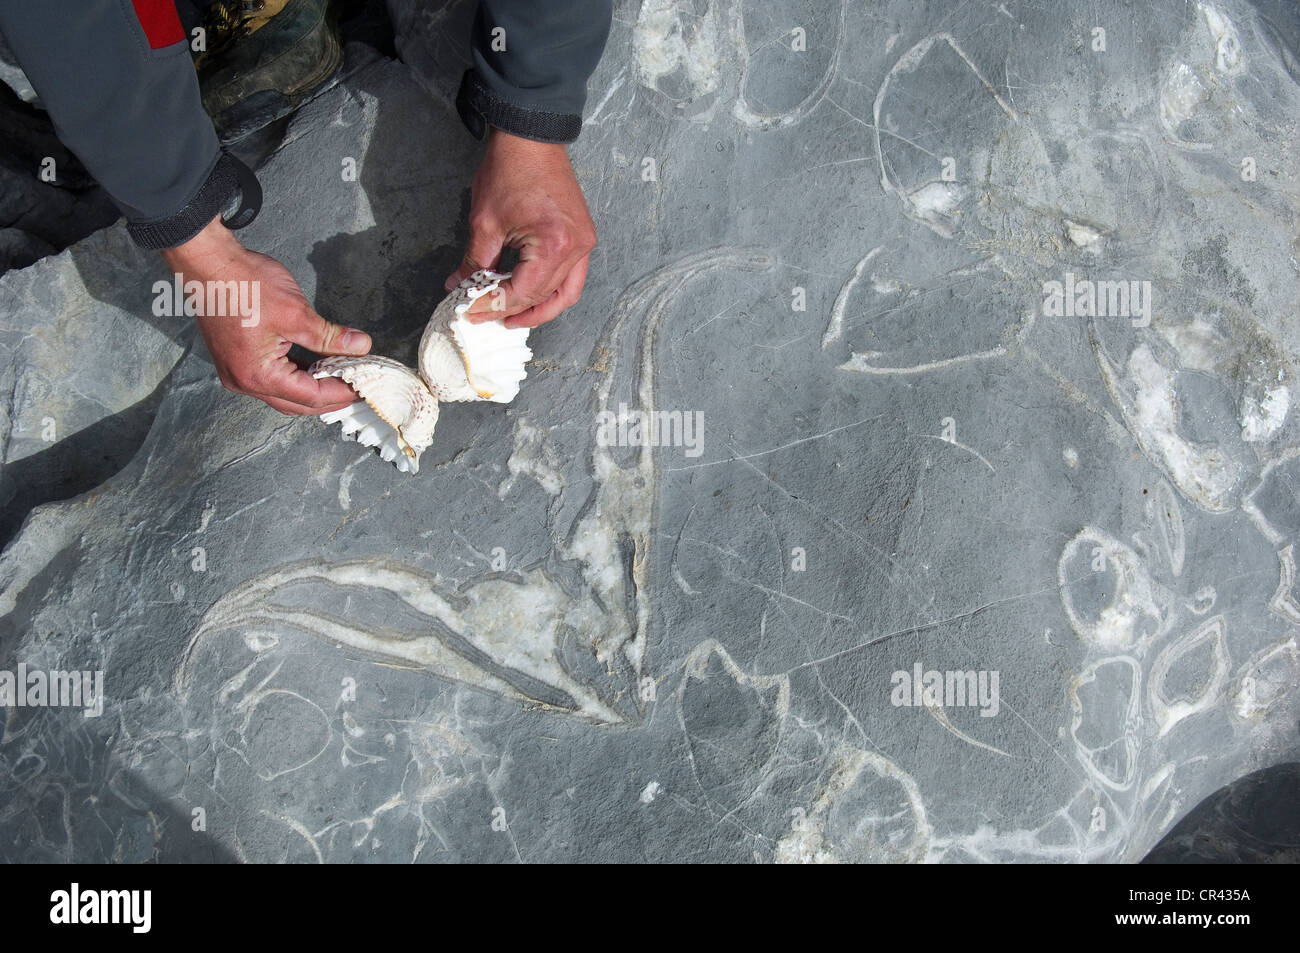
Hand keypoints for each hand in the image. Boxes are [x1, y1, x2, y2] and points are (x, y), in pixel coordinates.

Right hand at [161, 216, 371, 414]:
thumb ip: (329, 337)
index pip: (310, 397)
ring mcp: (237, 372)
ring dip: (312, 387)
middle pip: (296, 403)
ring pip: (284, 392)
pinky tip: (316, 366)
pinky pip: (271, 377)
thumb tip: (360, 347)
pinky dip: (296, 374)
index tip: (364, 388)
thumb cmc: (243, 284)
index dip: (342, 393)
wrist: (208, 262)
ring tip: (341, 376)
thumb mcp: (295, 313)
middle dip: (329, 397)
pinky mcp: (236, 359)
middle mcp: (243, 381)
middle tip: (356, 387)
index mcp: (257, 376)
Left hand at [445, 128, 596, 328]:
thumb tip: (459, 286)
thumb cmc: (510, 170)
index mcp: (553, 245)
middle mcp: (576, 248)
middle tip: (485, 315)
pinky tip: (531, 295)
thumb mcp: (484, 222)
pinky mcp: (582, 236)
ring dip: (540, 309)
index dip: (494, 305)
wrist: (531, 138)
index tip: (472, 310)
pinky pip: (572, 277)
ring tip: (512, 317)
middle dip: (513, 310)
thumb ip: (474, 261)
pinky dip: (552, 291)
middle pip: (544, 296)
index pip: (523, 292)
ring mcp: (584, 243)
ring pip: (566, 293)